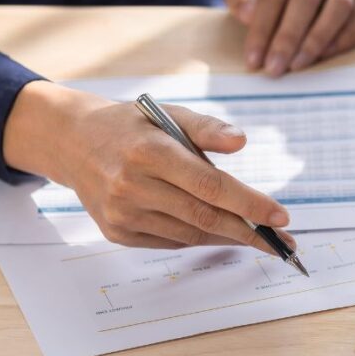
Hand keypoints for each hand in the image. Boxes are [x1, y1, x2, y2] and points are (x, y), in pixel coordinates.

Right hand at [3, 81, 293, 251]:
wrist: (72, 143)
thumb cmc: (131, 127)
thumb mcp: (168, 114)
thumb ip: (207, 128)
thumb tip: (241, 141)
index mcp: (150, 153)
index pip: (210, 185)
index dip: (249, 203)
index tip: (281, 216)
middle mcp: (132, 187)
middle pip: (204, 216)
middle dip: (249, 231)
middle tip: (282, 241)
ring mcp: (123, 214)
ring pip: (190, 234)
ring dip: (228, 237)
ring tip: (258, 236)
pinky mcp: (117, 233)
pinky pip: (171, 242)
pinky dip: (200, 237)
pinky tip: (220, 232)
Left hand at [224, 0, 354, 75]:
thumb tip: (248, 14)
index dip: (262, 29)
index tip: (254, 60)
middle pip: (305, 0)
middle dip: (287, 39)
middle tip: (275, 69)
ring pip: (338, 6)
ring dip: (317, 40)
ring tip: (299, 65)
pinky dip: (345, 37)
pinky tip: (326, 55)